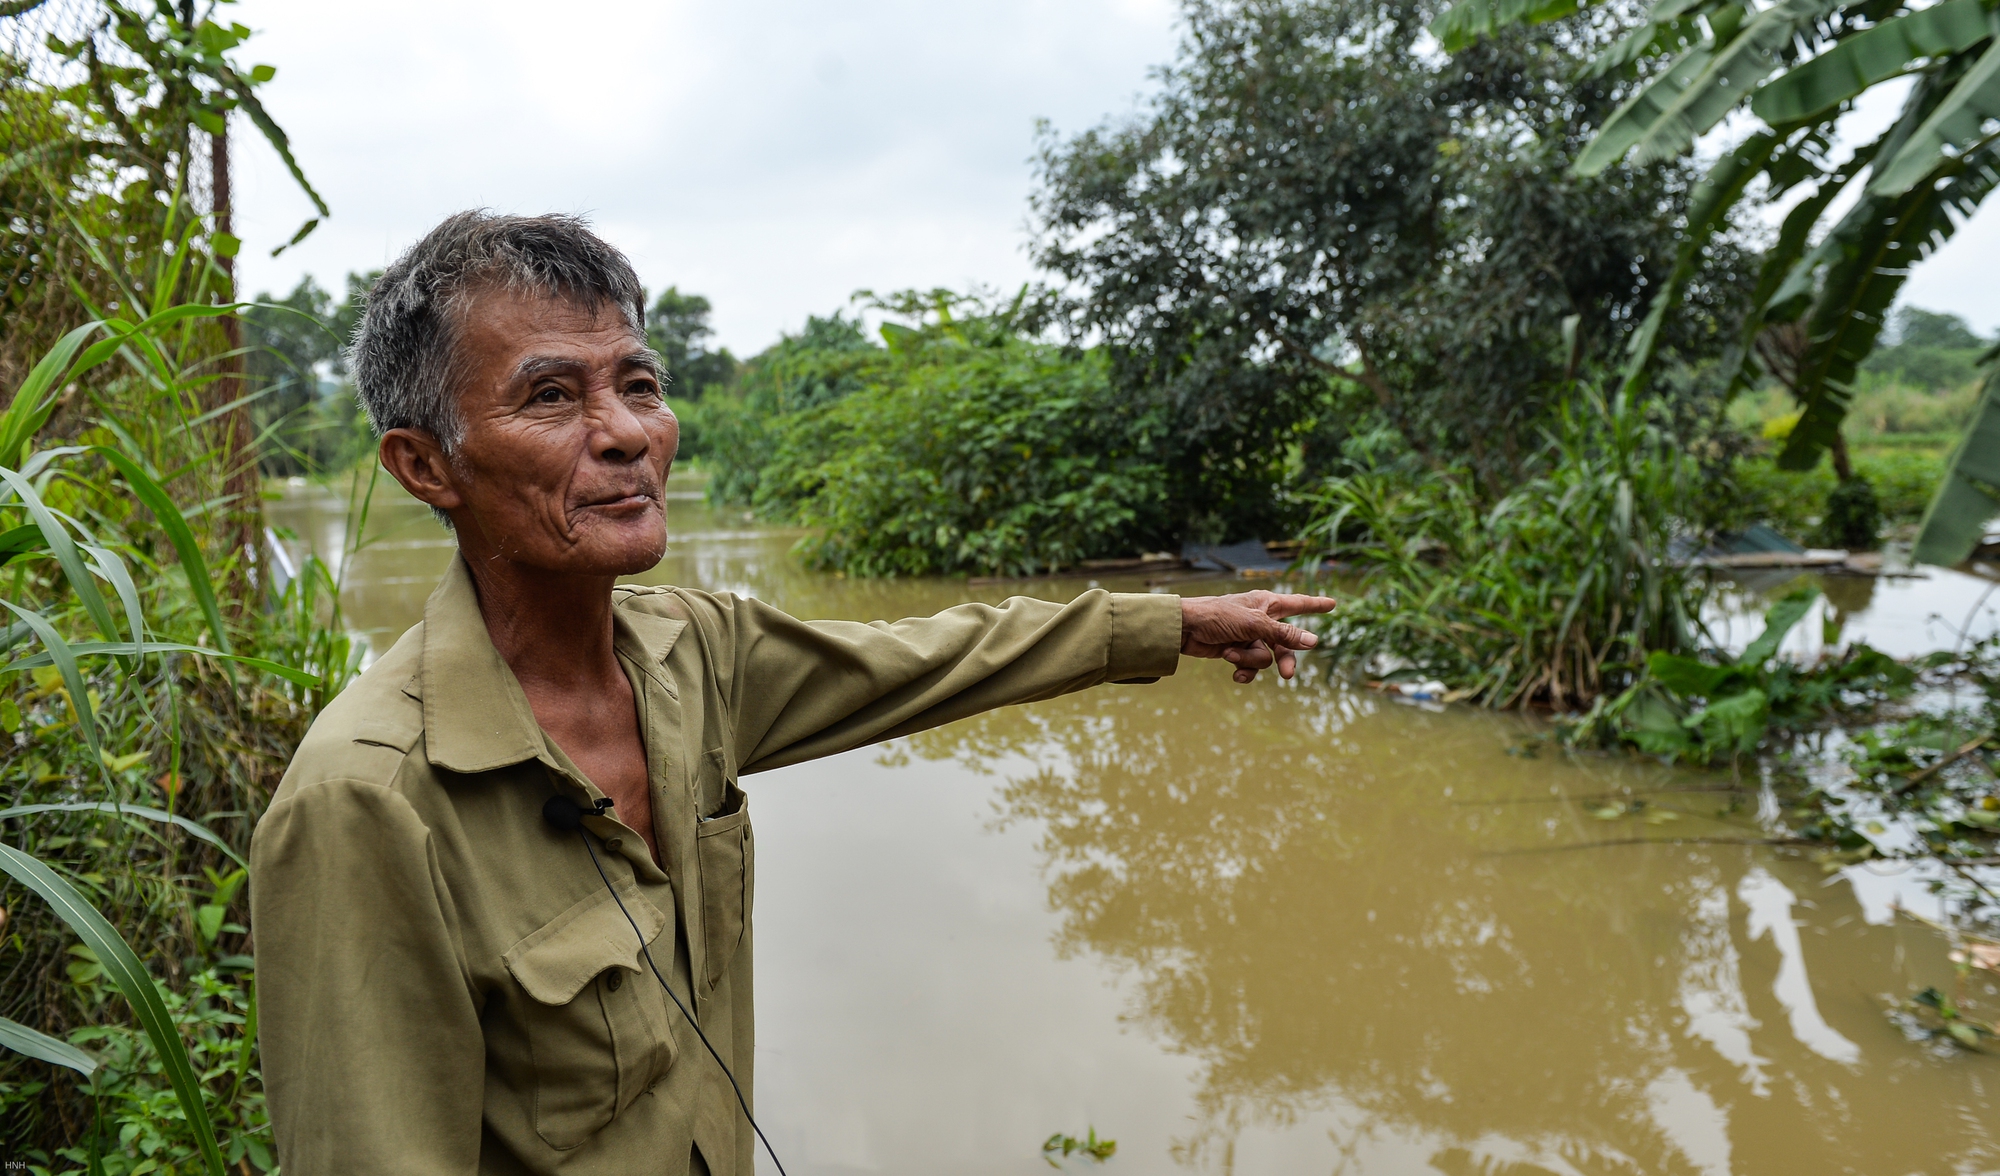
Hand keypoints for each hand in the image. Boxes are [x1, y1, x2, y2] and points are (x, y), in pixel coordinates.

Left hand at [1180, 590, 1337, 683]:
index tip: (1333, 604)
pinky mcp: (1236, 651)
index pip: (1298, 604)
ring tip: (1232, 654)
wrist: (1184, 630)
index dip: (1316, 605)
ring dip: (1250, 659)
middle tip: (1287, 675)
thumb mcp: (1254, 624)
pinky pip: (1251, 666)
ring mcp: (1248, 636)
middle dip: (1284, 659)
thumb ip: (1284, 634)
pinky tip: (1232, 670)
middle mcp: (1261, 620)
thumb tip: (1314, 641)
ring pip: (1266, 657)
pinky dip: (1243, 669)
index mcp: (1267, 604)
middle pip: (1286, 643)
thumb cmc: (1217, 617)